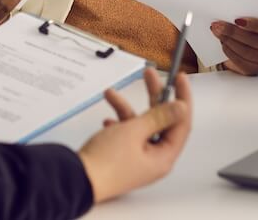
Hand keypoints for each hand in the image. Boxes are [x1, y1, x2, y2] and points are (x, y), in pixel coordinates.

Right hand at [78, 68, 191, 202]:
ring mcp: (137, 159)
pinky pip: (126, 135)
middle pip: (160, 121)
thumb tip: (181, 108)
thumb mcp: (135, 131)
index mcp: (163, 157)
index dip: (182, 98)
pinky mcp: (122, 158)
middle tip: (150, 75)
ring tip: (111, 94)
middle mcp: (153, 159)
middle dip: (153, 96)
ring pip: (140, 126)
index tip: (180, 78)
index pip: (181, 123)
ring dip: (125, 109)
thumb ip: (159, 117)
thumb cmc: (105, 162)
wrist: (75, 181)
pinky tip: (107, 122)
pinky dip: (118, 125)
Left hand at [210, 17, 257, 75]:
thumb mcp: (249, 22)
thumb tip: (227, 17)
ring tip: (218, 33)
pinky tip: (224, 44)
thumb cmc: (249, 31)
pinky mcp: (256, 69)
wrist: (246, 47)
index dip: (252, 24)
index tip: (237, 20)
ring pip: (246, 52)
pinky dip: (229, 52)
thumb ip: (243, 19)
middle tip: (219, 26)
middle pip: (254, 40)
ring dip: (229, 41)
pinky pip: (241, 61)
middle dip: (233, 32)